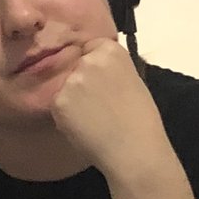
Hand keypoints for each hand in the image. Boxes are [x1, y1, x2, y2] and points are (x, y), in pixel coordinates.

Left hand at [48, 40, 191, 198]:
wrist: (134, 150)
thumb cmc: (141, 120)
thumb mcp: (132, 81)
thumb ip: (111, 70)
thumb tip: (95, 70)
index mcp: (111, 50)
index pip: (91, 48)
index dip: (94, 66)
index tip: (102, 82)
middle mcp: (89, 60)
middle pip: (75, 66)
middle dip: (81, 81)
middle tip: (98, 105)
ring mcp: (71, 81)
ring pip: (64, 86)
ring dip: (71, 99)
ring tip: (92, 119)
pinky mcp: (58, 101)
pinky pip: (57, 105)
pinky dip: (65, 116)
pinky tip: (84, 127)